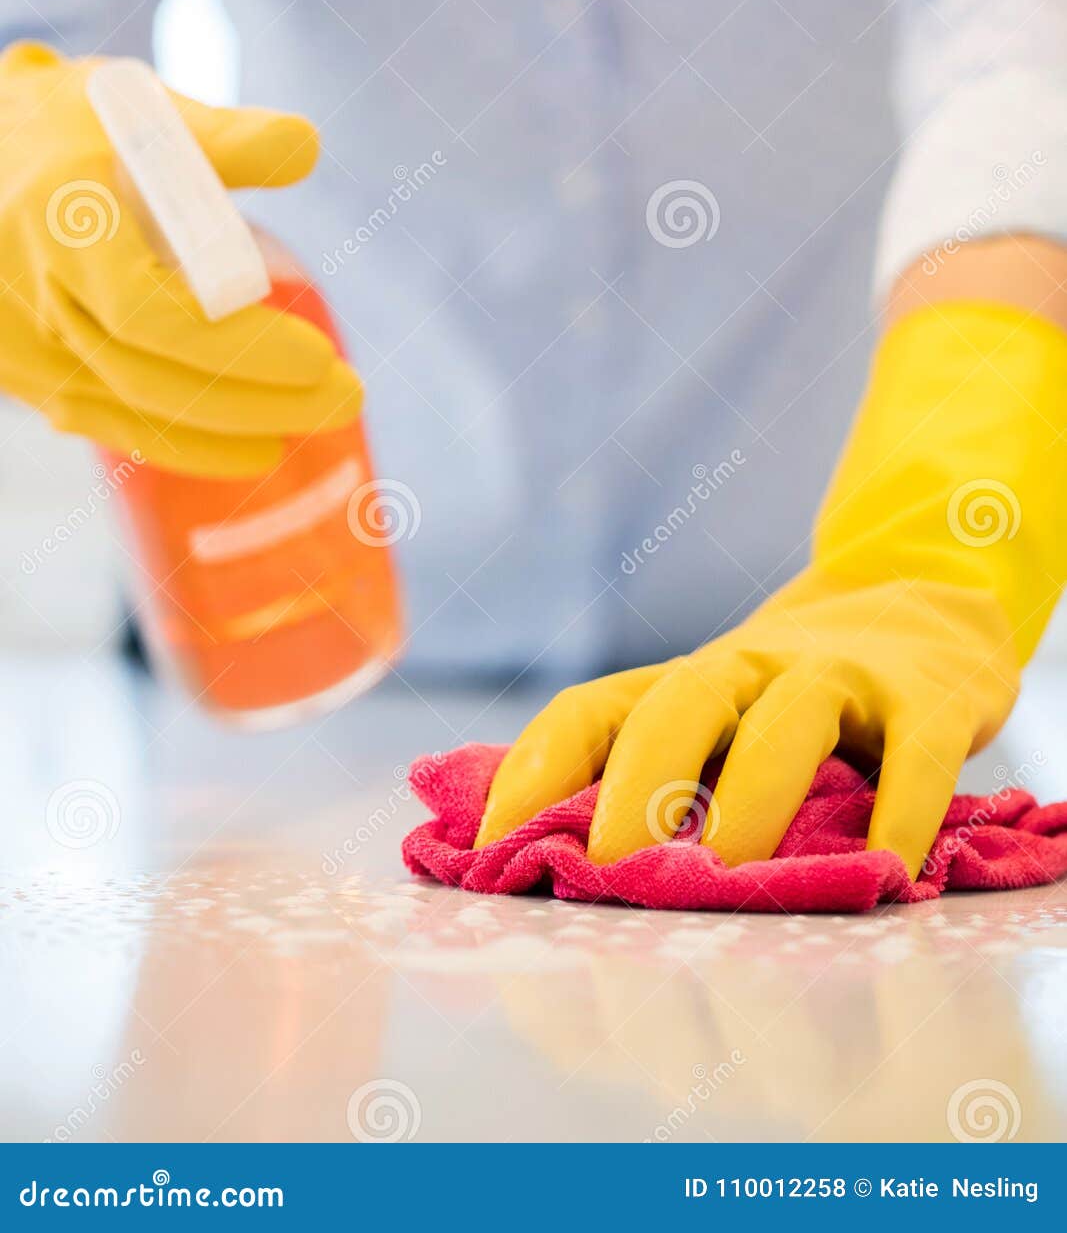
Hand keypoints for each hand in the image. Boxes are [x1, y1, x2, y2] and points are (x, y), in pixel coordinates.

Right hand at [0, 41, 360, 474]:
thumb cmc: (71, 128)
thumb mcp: (141, 109)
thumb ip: (226, 135)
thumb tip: (306, 148)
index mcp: (63, 219)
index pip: (148, 314)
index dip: (235, 348)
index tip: (318, 358)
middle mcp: (35, 292)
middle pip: (152, 375)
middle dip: (258, 397)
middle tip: (348, 397)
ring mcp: (22, 344)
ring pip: (134, 410)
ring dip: (234, 426)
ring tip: (320, 419)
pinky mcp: (25, 374)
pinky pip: (109, 425)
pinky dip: (185, 445)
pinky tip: (255, 449)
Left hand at [476, 571, 1016, 880]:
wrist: (919, 608)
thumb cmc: (789, 701)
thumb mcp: (713, 725)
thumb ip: (648, 783)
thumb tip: (539, 878)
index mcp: (681, 684)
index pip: (589, 709)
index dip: (534, 770)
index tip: (491, 845)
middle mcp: (748, 668)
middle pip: (681, 705)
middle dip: (640, 782)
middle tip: (612, 867)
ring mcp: (840, 676)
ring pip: (789, 722)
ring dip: (755, 795)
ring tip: (732, 874)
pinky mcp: (930, 696)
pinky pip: (917, 750)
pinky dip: (904, 807)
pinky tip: (890, 869)